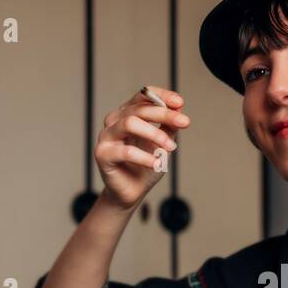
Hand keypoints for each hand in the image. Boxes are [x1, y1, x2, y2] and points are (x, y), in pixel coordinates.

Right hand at [95, 86, 190, 210]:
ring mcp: (106, 136)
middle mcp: (114, 121)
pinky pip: (126, 151)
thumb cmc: (146, 166)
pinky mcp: (102, 154)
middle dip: (164, 114)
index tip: (180, 103)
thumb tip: (179, 111)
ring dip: (154, 133)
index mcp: (127, 114)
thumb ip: (168, 128)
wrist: (132, 191)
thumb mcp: (163, 144)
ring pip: (130, 123)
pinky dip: (145, 157)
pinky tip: (157, 164)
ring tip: (171, 147)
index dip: (161, 96)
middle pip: (139, 109)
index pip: (143, 96)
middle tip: (185, 122)